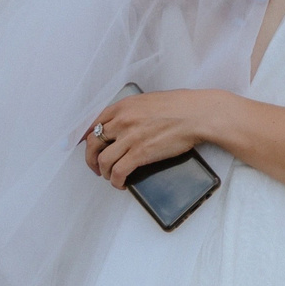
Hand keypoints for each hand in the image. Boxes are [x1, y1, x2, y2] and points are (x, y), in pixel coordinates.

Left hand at [83, 89, 225, 188]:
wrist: (196, 115)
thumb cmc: (180, 106)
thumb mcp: (148, 101)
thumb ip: (132, 111)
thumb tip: (126, 123)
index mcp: (123, 106)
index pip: (94, 123)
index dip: (88, 139)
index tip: (89, 147)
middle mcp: (122, 120)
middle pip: (93, 143)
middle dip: (91, 159)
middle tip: (96, 167)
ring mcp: (129, 138)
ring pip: (103, 160)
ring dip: (104, 172)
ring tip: (110, 177)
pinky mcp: (140, 154)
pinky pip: (118, 172)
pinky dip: (116, 181)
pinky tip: (121, 184)